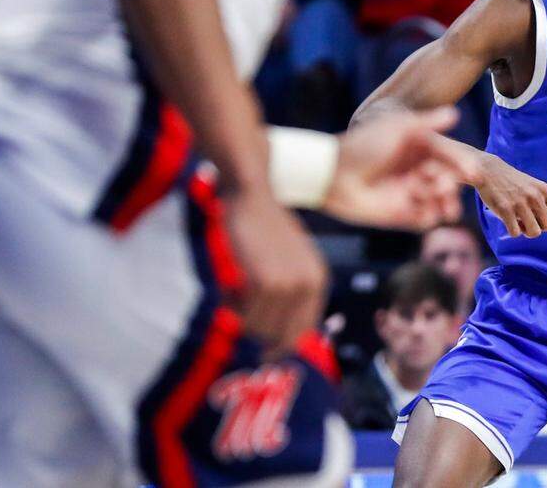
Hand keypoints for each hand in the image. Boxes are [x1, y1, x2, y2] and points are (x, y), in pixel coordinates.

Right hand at [222, 186, 328, 355]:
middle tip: (238, 316)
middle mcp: (309, 286)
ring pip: (260, 328)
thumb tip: (277, 334)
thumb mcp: (289, 258)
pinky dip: (232, 307)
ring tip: (232, 292)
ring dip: (241, 318)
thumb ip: (291, 290)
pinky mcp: (266, 282)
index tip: (262, 352)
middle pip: (281, 336)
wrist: (250, 195)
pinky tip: (229, 286)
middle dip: (257, 333)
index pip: (303, 331)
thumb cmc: (264, 225)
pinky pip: (245, 315)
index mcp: (318, 280)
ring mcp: (289, 285)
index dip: (280, 345)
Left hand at [323, 107, 478, 230]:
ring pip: (436, 201)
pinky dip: (429, 217)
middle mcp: (415, 171)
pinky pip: (422, 218)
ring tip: (443, 206)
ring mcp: (407, 193)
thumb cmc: (364, 145)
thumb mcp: (397, 128)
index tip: (473, 172)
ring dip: (443, 202)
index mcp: (417, 150)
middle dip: (450, 186)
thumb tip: (454, 113)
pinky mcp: (398, 214)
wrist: (334, 172)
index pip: (446, 158)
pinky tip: (430, 215)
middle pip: (444, 181)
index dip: (460, 165)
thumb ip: (426, 123)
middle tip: (446, 186)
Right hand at [473, 152, 546, 237]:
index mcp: (544, 190)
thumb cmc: (513, 182)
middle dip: (541, 228)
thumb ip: (545, 202)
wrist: (489, 171)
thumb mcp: (533, 186)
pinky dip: (513, 231)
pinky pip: (516, 233)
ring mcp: (520, 203)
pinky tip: (510, 222)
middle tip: (532, 223)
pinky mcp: (505, 210)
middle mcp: (535, 196)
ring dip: (527, 232)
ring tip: (520, 223)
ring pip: (534, 232)